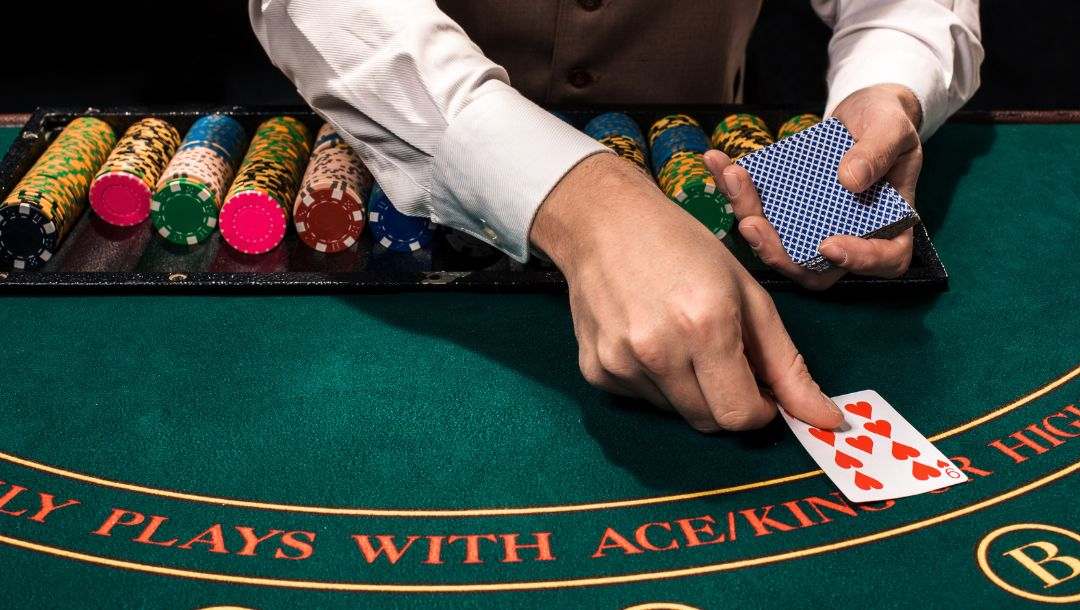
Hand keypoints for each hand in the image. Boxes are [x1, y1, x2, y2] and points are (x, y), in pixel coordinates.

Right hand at [531, 153, 842, 431]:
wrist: (603, 222)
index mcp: (706, 326)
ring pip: (676, 412)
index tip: (761, 390)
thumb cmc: (684, 247)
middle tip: (724, 360)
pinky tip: (648, 338)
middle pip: (709, 422)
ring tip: (680, 340)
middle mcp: (658, 351)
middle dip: (727, 402)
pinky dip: (656, 382)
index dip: (760, 410)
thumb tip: (828, 420)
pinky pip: (642, 399)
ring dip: (691, 391)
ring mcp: (620, 364)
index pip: (741, 415)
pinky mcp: (595, 371)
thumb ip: (788, 363)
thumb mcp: (749, 294)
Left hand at [703, 84, 923, 289]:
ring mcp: (813, 230)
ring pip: (779, 245)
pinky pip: (760, 212)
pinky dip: (736, 191)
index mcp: (890, 228)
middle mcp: (849, 238)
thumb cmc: (886, 123)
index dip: (856, 261)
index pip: (883, 260)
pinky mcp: (786, 214)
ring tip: (732, 179)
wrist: (860, 112)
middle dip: (778, 252)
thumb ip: (878, 153)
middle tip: (751, 224)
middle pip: (815, 267)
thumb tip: (850, 180)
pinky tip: (719, 163)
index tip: (829, 245)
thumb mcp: (891, 128)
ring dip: (749, 218)